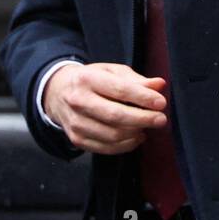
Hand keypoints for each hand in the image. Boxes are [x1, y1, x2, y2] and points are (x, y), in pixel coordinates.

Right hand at [43, 62, 167, 153]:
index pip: (119, 90)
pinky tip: (135, 137)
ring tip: (146, 127)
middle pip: (115, 115)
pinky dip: (126, 145)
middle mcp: (78, 100)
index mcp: (87, 79)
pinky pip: (106, 148)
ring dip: (135, 133)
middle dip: (143, 119)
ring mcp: (76, 122)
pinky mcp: (77, 138)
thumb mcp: (111, 72)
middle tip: (160, 119)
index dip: (143, 98)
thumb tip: (158, 85)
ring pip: (112, 135)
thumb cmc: (90, 80)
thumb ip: (136, 80)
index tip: (160, 103)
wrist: (58, 92)